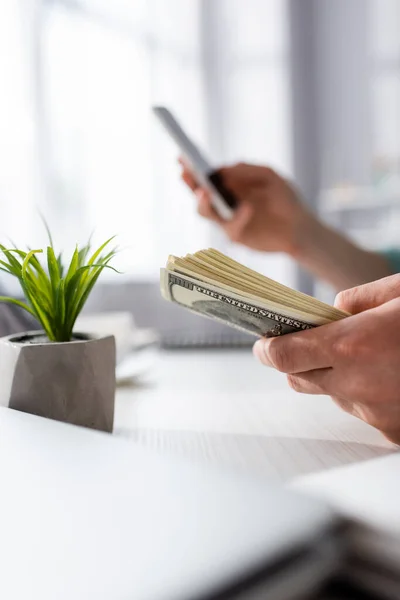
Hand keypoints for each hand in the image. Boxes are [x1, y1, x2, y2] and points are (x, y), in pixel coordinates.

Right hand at [179, 159, 313, 254]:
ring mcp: (227, 219)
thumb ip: (246, 170)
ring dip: (203, 202)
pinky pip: (229, 226)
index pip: (206, 176)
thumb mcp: (269, 176)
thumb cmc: (285, 199)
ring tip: (206, 191)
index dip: (193, 168)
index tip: (182, 158)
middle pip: (199, 193)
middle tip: (186, 173)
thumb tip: (221, 170)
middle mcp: (224, 202)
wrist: (300, 227)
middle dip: (191, 183)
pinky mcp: (236, 235)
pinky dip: (238, 216)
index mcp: (230, 186)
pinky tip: (247, 208)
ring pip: (205, 212)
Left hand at [253, 275, 399, 443]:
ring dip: (337, 378)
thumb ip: (357, 300)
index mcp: (354, 345)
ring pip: (334, 396)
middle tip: (310, 343)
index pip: (284, 355)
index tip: (262, 344)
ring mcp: (376, 414)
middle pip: (298, 379)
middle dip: (296, 361)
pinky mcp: (393, 432)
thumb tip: (333, 312)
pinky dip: (368, 394)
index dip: (267, 349)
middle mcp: (359, 386)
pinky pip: (365, 412)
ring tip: (369, 356)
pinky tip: (391, 375)